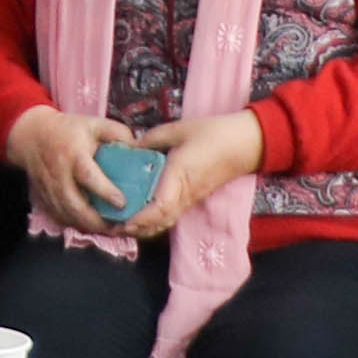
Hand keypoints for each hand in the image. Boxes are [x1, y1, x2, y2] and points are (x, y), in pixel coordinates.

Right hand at [8, 106, 138, 235]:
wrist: (31, 134)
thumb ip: (118, 134)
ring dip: (87, 226)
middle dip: (96, 220)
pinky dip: (74, 224)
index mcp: (73, 154)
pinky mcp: (43, 196)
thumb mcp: (94, 124)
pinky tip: (89, 226)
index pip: (88, 176)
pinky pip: (58, 216)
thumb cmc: (68, 129)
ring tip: (108, 230)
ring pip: (66, 214)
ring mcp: (49, 188)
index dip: (105, 192)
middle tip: (117, 227)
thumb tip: (139, 150)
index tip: (122, 203)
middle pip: (74, 204)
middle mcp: (59, 173)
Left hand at [124, 112, 269, 236]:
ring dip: (147, 227)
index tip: (124, 222)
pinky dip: (157, 220)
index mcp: (180, 175)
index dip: (143, 217)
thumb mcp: (179, 129)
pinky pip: (174, 214)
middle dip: (138, 228)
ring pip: (168, 220)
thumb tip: (130, 146)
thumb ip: (152, 138)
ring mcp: (192, 198)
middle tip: (113, 228)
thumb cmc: (213, 134)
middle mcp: (186, 192)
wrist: (244, 144)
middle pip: (162, 220)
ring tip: (123, 227)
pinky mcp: (195, 197)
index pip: (161, 205)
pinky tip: (142, 217)